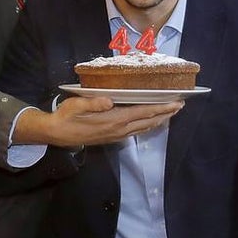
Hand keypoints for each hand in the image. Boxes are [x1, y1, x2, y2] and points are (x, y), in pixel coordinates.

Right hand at [15, 97, 183, 148]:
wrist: (56, 135)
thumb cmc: (66, 117)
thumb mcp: (76, 105)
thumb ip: (94, 102)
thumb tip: (110, 99)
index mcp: (113, 119)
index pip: (143, 112)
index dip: (162, 108)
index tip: (176, 103)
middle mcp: (119, 129)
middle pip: (148, 121)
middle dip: (165, 114)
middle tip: (180, 106)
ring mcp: (116, 135)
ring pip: (144, 128)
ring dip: (158, 120)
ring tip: (171, 113)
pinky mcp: (113, 137)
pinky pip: (136, 131)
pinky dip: (147, 125)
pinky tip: (150, 121)